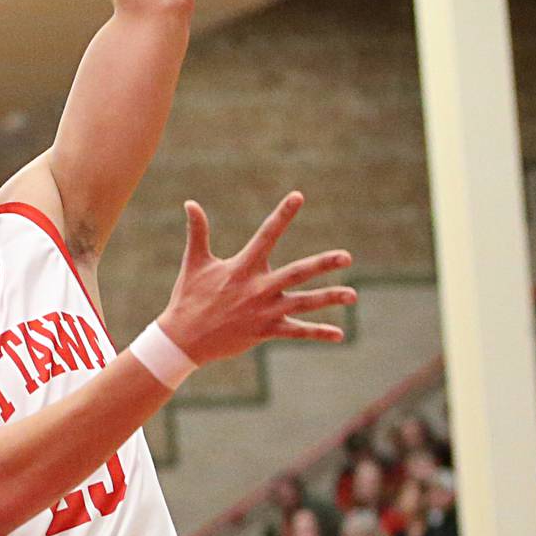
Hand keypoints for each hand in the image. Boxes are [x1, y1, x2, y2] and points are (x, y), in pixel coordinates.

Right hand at [157, 193, 354, 365]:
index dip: (282, 215)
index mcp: (243, 267)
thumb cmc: (188, 298)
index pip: (267, 235)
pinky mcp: (265, 331)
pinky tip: (339, 335)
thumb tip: (190, 202)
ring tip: (352, 295)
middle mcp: (258, 288)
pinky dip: (317, 333)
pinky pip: (296, 332)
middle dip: (323, 264)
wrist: (183, 339)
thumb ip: (198, 232)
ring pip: (303, 303)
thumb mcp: (194, 263)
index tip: (298, 196)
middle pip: (297, 272)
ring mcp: (264, 311)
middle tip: (347, 257)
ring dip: (329, 298)